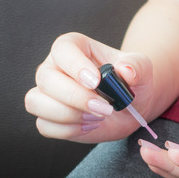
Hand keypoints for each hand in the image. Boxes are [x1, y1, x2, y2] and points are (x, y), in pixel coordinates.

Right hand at [24, 32, 154, 142]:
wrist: (131, 107)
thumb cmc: (132, 82)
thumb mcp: (142, 70)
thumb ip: (136, 66)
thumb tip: (126, 70)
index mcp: (74, 47)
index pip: (63, 49)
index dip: (76, 65)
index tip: (96, 82)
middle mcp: (54, 67)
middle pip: (46, 79)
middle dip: (76, 97)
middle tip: (106, 108)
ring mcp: (47, 93)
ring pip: (36, 102)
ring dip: (69, 114)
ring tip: (99, 117)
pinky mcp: (48, 117)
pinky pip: (44, 125)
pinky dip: (68, 130)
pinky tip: (91, 125)